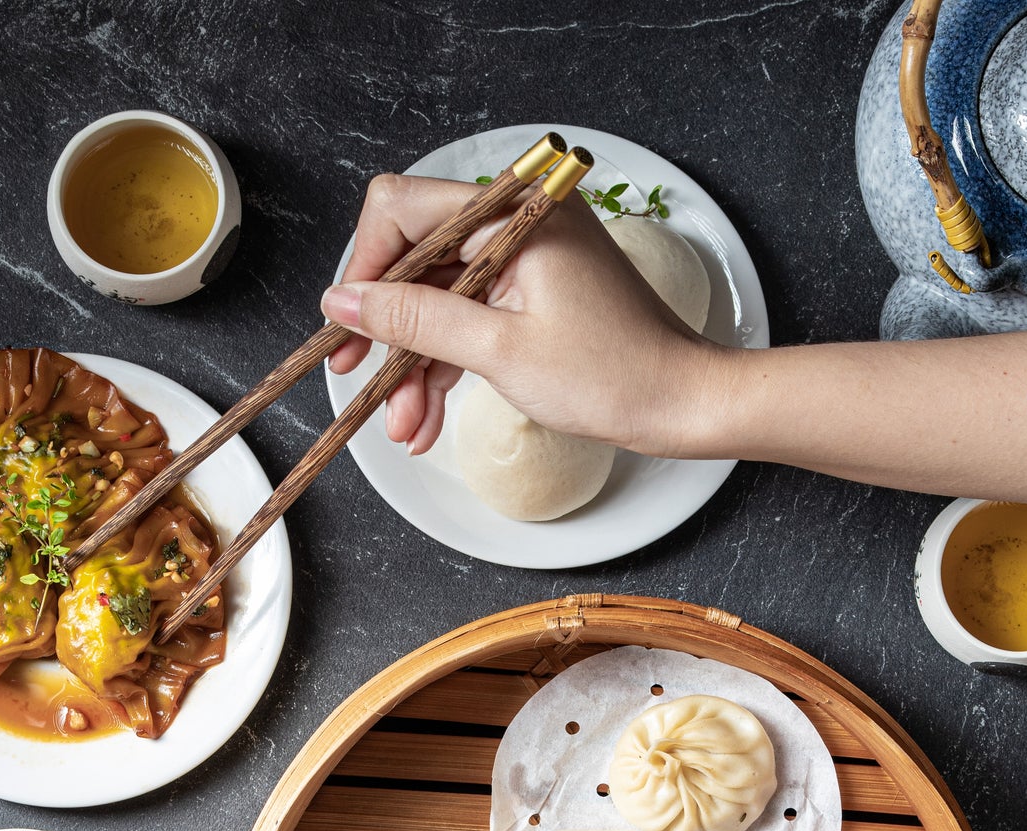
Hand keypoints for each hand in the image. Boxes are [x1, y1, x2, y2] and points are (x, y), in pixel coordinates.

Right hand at [321, 173, 728, 459]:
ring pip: (441, 299)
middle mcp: (518, 220)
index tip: (347, 325)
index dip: (366, 268)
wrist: (681, 403)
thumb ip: (416, 321)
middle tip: (359, 380)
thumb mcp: (500, 352)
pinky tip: (425, 417)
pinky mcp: (533, 292)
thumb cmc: (613, 374)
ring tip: (403, 426)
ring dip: (415, 362)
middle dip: (390, 330)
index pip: (403, 210)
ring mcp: (525, 257)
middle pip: (418, 260)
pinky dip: (446, 365)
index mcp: (515, 211)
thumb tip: (344, 303)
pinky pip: (471, 318)